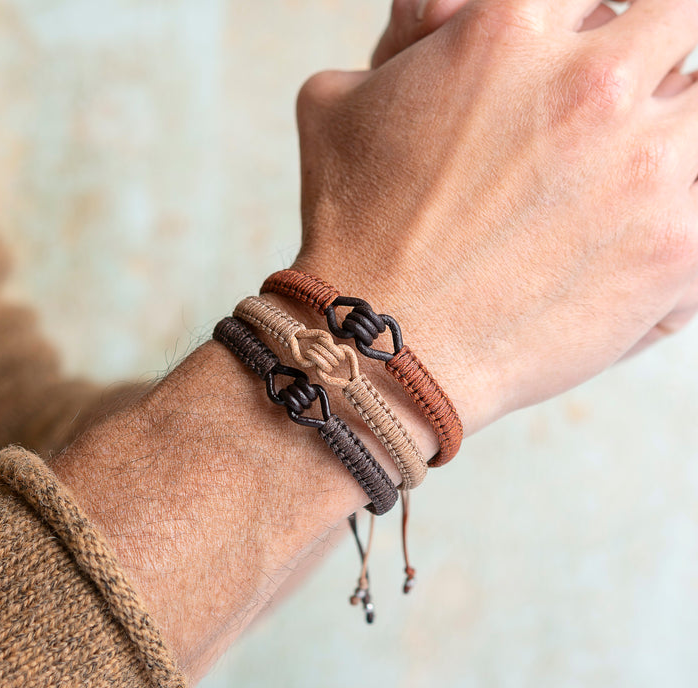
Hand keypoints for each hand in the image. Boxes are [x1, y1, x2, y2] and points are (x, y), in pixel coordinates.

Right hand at [372, 1, 697, 364]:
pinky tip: (642, 228)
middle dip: (652, 47)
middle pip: (678, 16)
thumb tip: (435, 20)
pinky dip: (683, 210)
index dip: (586, 19)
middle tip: (614, 104)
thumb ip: (397, 44)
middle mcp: (591, 84)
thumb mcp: (335, 106)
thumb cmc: (352, 230)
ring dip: (676, 129)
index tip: (578, 50)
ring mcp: (644, 165)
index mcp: (510, 28)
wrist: (377, 344)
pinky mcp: (675, 248)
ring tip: (628, 171)